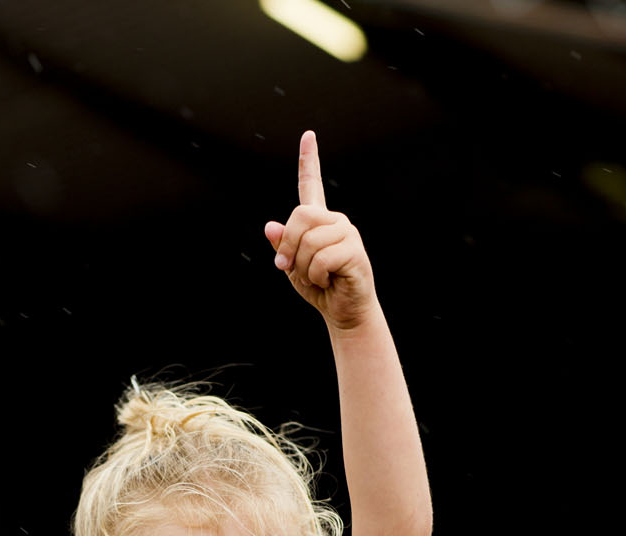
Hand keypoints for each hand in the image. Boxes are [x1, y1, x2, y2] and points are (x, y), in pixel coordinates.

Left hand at [264, 130, 375, 330]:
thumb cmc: (320, 288)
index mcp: (319, 221)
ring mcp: (346, 233)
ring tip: (317, 277)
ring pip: (309, 242)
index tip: (308, 135)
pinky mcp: (354, 250)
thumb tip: (270, 227)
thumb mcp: (293, 267)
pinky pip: (322, 259)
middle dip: (288, 248)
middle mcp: (334, 220)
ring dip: (304, 268)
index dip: (308, 160)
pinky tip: (328, 281)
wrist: (343, 311)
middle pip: (300, 217)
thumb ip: (282, 247)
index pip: (311, 185)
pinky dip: (317, 276)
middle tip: (290, 268)